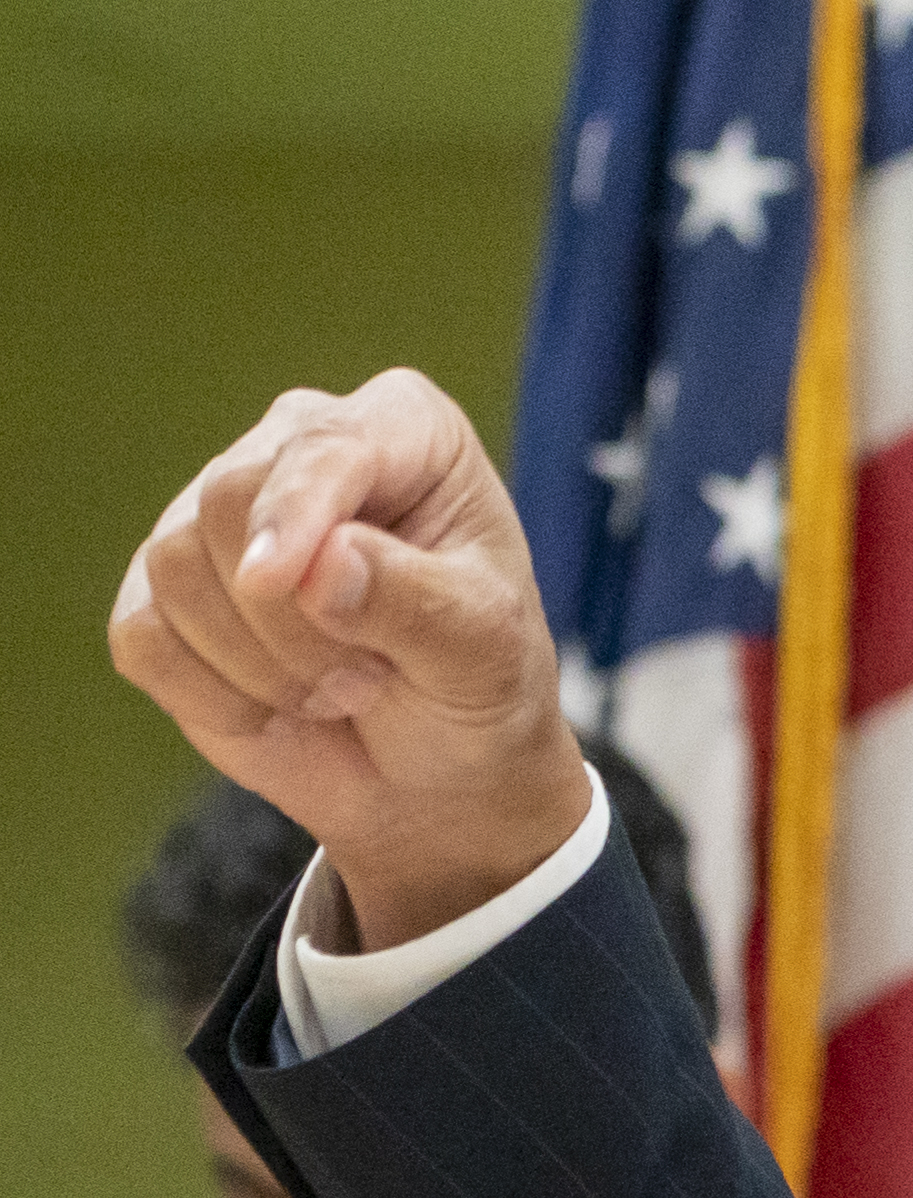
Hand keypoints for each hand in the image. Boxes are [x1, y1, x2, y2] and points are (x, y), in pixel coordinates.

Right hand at [109, 372, 591, 951]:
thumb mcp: (485, 651)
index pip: (322, 445)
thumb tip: (320, 564)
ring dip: (262, 666)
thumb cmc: (479, 686)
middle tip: (370, 679)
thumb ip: (416, 602)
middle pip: (229, 500)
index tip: (273, 580)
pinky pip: (144, 635)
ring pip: (176, 568)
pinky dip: (213, 695)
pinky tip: (278, 706)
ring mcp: (219, 515)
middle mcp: (301, 447)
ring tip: (340, 690)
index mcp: (403, 428)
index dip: (293, 510)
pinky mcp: (163, 590)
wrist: (437, 769)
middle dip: (293, 620)